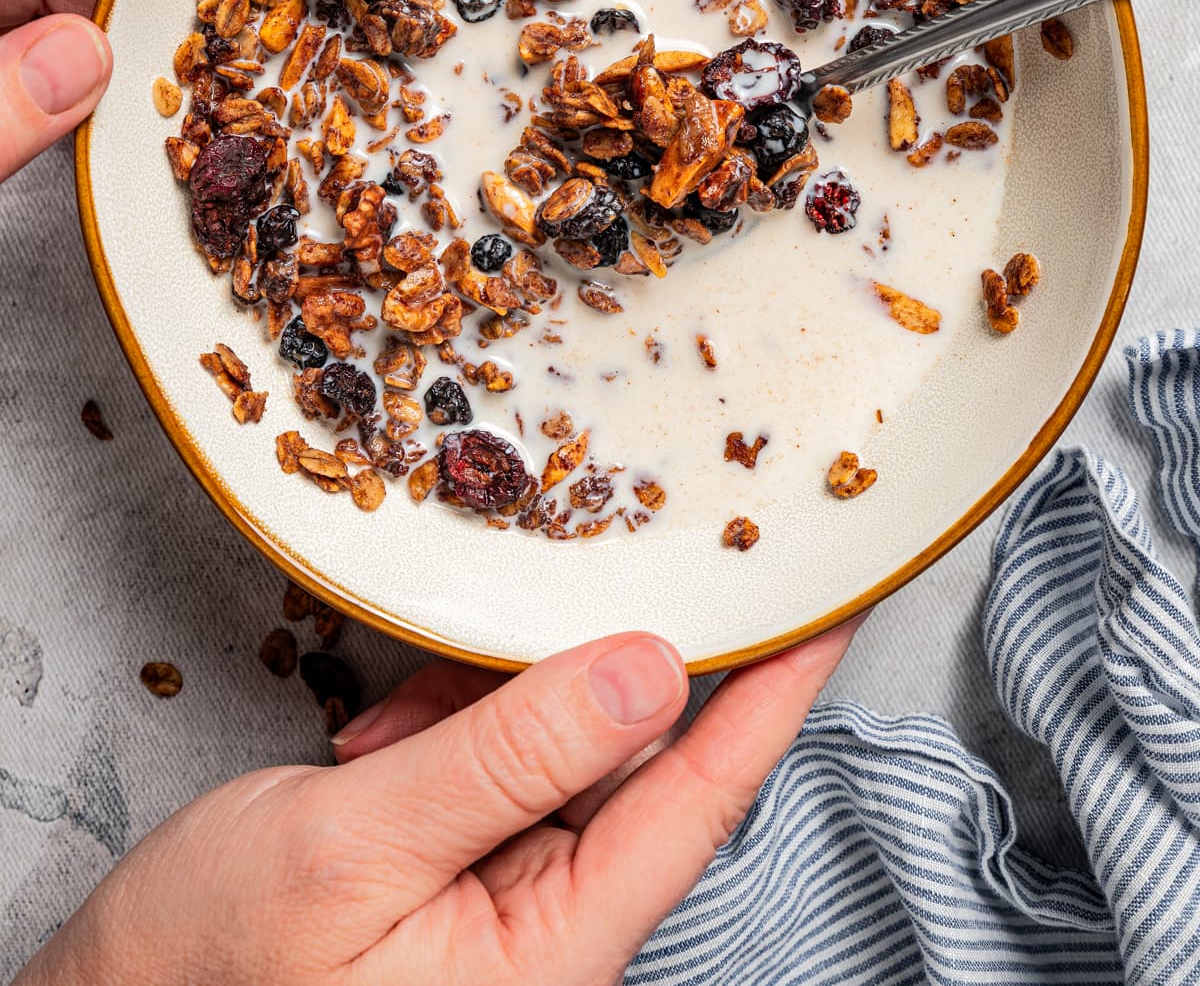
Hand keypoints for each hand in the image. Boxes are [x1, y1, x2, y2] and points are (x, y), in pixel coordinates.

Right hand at [19, 621, 858, 984]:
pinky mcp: (456, 871)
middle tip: (554, 588)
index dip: (774, 697)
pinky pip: (493, 764)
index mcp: (554, 953)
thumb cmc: (208, 973)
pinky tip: (384, 738)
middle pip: (622, 755)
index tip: (827, 605)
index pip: (699, 798)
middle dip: (580, 668)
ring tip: (401, 722)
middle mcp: (549, 928)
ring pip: (551, 744)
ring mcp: (501, 898)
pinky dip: (448, 727)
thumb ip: (511, 756)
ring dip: (488, 701)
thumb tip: (647, 671)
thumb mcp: (359, 849)